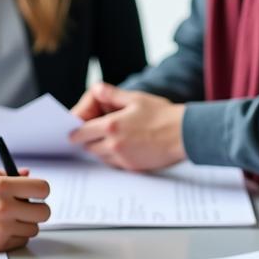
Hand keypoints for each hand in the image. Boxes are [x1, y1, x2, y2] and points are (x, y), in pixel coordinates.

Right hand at [0, 168, 51, 252]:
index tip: (36, 193)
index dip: (41, 191)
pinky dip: (17, 236)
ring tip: (10, 219)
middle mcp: (4, 206)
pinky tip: (3, 230)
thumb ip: (7, 174)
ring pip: (34, 228)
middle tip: (27, 208)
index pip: (42, 188)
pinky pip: (22, 241)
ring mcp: (2, 228)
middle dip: (38, 209)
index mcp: (2, 186)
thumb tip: (28, 174)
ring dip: (26, 224)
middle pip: (44, 212)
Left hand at [69, 83, 185, 170]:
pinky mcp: (133, 168)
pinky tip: (123, 146)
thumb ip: (112, 94)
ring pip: (101, 157)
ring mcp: (124, 159)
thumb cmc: (162, 114)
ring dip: (101, 149)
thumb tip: (96, 90)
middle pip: (89, 147)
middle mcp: (114, 145)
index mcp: (112, 126)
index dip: (76, 132)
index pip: (82, 133)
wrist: (185, 134)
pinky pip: (115, 164)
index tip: (73, 132)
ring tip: (111, 137)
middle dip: (88, 140)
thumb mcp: (135, 98)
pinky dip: (114, 157)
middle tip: (93, 132)